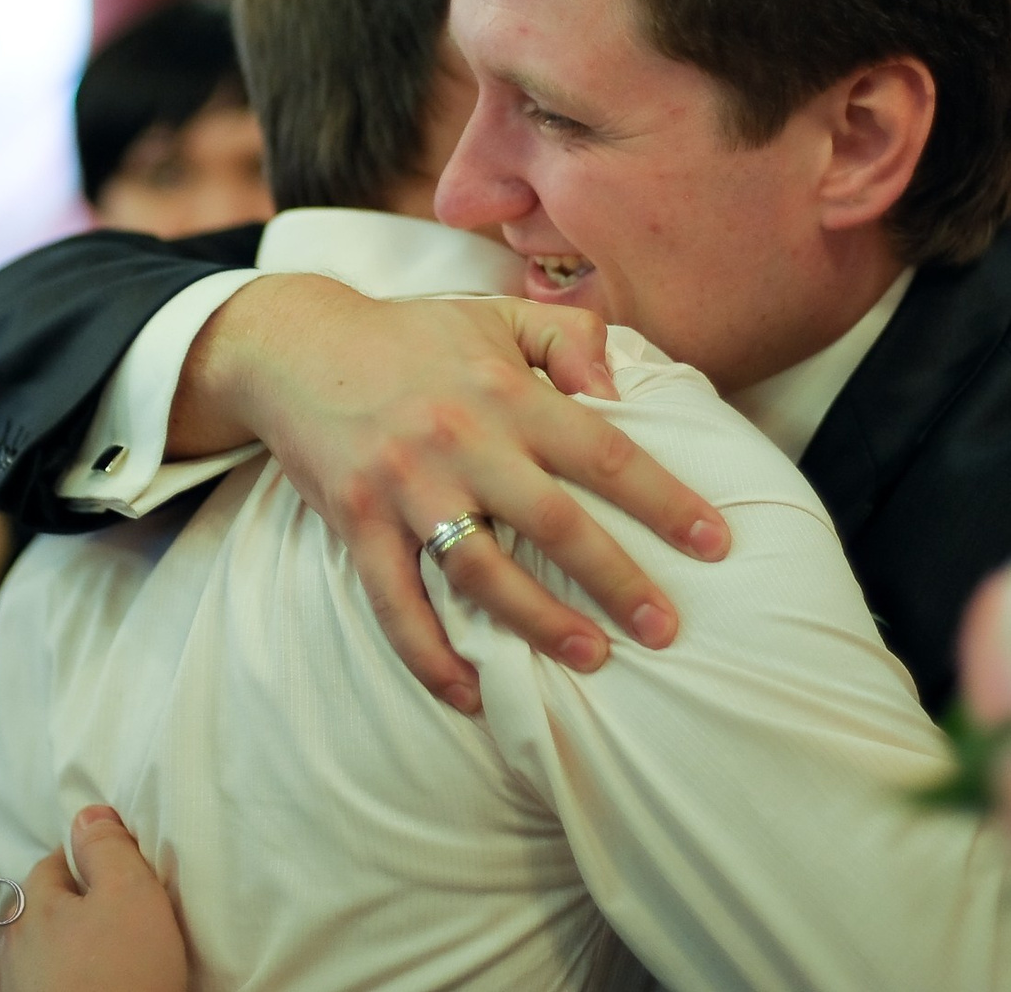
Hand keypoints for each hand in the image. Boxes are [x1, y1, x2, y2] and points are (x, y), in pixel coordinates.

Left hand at [0, 808, 186, 991]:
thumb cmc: (122, 976)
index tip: (116, 870)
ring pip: (30, 957)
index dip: (87, 860)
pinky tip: (79, 987)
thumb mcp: (132, 894)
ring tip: (92, 959)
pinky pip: (36, 989)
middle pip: (35, 911)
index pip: (53, 862)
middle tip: (107, 914)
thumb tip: (88, 813)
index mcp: (32, 906)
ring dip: (53, 953)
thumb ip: (109, 848)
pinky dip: (54, 985)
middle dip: (64, 908)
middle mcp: (10, 949)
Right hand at [176, 274, 730, 711]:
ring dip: (539, 623)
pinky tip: (470, 696)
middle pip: (554, 522)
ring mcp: (405, 486)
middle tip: (666, 630)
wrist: (296, 346)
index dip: (663, 499)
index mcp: (505, 391)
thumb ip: (569, 338)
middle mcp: (460, 440)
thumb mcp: (495, 316)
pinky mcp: (356, 522)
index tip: (714, 544)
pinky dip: (430, 656)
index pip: (602, 451)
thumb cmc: (412, 337)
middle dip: (617, 579)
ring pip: (481, 571)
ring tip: (591, 659)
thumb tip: (618, 387)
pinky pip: (395, 604)